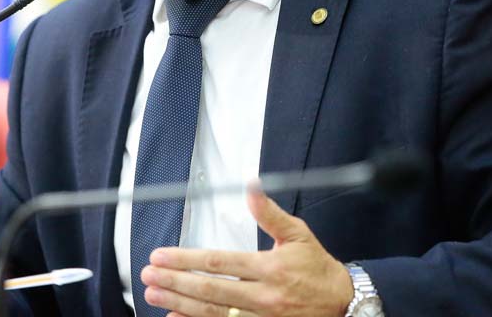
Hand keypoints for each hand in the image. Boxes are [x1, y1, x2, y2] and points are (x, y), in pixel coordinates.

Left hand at [141, 187, 353, 316]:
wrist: (343, 304)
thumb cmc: (317, 268)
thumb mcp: (298, 234)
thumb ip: (270, 213)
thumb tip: (252, 186)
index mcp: (269, 269)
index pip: (219, 263)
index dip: (186, 259)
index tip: (162, 255)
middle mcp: (262, 297)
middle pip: (210, 290)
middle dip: (175, 282)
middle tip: (148, 275)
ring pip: (213, 313)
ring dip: (180, 304)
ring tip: (154, 295)